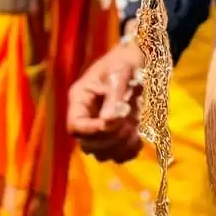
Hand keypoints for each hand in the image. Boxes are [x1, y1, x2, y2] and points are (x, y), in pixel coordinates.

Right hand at [67, 39, 144, 162]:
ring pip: (102, 154)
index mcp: (80, 100)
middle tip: (127, 126)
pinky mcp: (118, 135)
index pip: (75, 126)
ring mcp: (102, 128)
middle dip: (109, 140)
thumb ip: (114, 97)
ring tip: (135, 131)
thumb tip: (108, 122)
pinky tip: (139, 138)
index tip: (112, 123)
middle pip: (88, 144)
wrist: (140, 60)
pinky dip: (129, 152)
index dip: (91, 131)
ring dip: (119, 148)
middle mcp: (88, 118)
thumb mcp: (120, 73)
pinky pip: (118, 154)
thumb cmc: (125, 62)